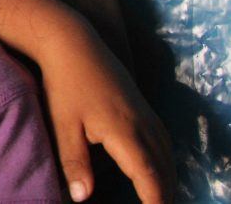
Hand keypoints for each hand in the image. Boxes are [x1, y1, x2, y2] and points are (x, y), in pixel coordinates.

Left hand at [40, 29, 173, 202]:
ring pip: (167, 154)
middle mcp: (143, 124)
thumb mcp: (63, 125)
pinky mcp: (142, 104)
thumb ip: (74, 163)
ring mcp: (145, 112)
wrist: (72, 42)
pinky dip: (165, 159)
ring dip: (167, 178)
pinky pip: (163, 139)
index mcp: (125, 133)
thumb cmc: (64, 83)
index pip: (150, 178)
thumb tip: (82, 198)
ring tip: (160, 199)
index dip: (156, 202)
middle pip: (164, 169)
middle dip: (164, 195)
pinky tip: (157, 167)